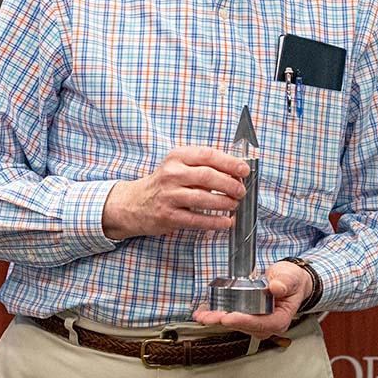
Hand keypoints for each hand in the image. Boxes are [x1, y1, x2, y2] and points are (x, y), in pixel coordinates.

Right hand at [102, 146, 249, 238]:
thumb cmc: (162, 184)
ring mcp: (170, 196)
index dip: (230, 163)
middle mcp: (172, 174)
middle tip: (241, 190)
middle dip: (231, 184)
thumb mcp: (177, 166)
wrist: (133, 203)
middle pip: (209, 177)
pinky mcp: (169, 216)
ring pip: (204, 199)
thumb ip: (202, 166)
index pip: (208, 156)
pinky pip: (197, 220)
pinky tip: (226, 222)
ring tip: (234, 204)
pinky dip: (215, 222)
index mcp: (177, 157)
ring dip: (225, 203)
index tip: (244, 170)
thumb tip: (234, 172)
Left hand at [192, 260, 311, 336]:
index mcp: (280, 320)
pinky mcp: (245, 318)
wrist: (288, 281)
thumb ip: (285, 283)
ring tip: (201, 314)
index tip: (229, 317)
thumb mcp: (291, 278)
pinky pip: (230, 317)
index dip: (244, 321)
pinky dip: (216, 314)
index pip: (261, 324)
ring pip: (233, 323)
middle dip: (224, 320)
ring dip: (216, 318)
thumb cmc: (291, 281)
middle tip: (209, 317)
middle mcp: (266, 325)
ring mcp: (255, 323)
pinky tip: (202, 313)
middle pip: (243, 325)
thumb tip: (277, 288)